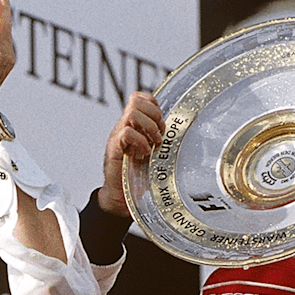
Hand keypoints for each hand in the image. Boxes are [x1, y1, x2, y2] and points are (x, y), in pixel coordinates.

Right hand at [99, 92, 162, 218]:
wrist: (120, 196)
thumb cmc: (137, 176)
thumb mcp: (150, 151)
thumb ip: (157, 137)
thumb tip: (180, 129)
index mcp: (132, 125)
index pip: (140, 98)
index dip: (153, 105)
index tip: (161, 123)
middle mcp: (123, 127)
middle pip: (136, 100)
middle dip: (154, 115)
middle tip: (159, 134)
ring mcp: (117, 137)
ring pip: (132, 113)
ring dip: (149, 128)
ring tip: (153, 144)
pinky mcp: (114, 149)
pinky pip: (126, 133)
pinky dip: (140, 141)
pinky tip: (145, 153)